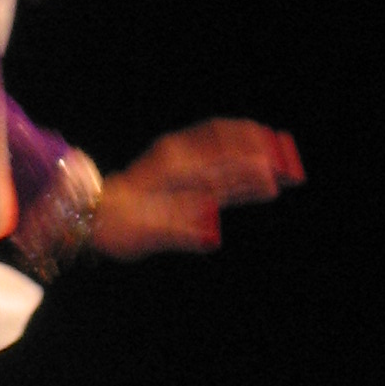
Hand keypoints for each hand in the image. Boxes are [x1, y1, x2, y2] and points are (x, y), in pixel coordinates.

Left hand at [92, 121, 303, 258]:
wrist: (93, 213)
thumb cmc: (117, 224)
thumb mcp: (144, 232)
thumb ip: (179, 231)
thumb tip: (212, 238)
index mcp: (173, 169)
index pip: (219, 159)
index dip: (248, 164)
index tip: (273, 169)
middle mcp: (181, 160)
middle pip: (228, 147)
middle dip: (261, 152)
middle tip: (291, 160)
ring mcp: (184, 166)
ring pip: (227, 155)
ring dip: (256, 158)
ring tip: (286, 167)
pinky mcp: (186, 177)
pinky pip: (220, 168)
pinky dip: (244, 171)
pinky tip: (263, 180)